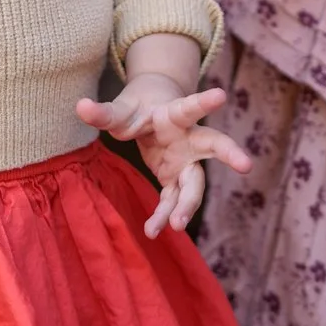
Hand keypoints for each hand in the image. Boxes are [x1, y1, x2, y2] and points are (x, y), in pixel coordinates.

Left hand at [79, 71, 250, 238]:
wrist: (152, 113)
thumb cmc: (138, 109)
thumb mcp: (120, 109)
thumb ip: (103, 111)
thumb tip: (80, 106)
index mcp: (175, 114)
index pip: (190, 107)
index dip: (205, 102)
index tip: (221, 95)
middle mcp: (189, 137)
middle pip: (213, 145)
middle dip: (229, 153)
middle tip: (246, 164)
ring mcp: (186, 160)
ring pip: (194, 183)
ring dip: (187, 204)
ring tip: (175, 225)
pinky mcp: (177, 178)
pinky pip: (174, 200)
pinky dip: (165, 214)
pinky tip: (154, 230)